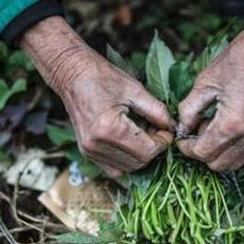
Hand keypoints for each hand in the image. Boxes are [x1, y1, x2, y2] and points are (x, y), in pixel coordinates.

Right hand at [21, 16, 174, 177]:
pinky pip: (113, 168)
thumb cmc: (102, 77)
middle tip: (157, 130)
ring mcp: (90, 151)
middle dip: (153, 149)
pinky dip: (126, 160)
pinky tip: (130, 142)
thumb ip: (156, 111)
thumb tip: (172, 127)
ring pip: (127, 168)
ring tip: (143, 133)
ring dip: (141, 155)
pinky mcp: (87, 152)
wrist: (72, 75)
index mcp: (110, 129)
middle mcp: (97, 145)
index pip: (147, 151)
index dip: (163, 142)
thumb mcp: (135, 90)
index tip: (167, 130)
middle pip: (139, 162)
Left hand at [177, 4, 243, 170]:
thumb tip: (181, 129)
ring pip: (233, 165)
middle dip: (201, 151)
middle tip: (198, 129)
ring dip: (218, 154)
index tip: (182, 138)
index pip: (202, 153)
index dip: (186, 148)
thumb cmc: (235, 63)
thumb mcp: (203, 84)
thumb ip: (188, 111)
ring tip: (214, 130)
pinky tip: (229, 139)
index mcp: (230, 123)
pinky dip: (237, 156)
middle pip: (216, 163)